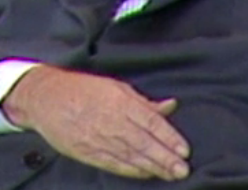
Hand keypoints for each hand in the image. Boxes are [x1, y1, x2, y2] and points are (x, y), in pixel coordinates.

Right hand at [2, 65, 190, 180]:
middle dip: (165, 158)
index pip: (152, 123)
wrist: (47, 99)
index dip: (169, 138)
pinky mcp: (87, 152)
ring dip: (153, 168)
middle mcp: (112, 123)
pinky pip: (113, 164)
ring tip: (171, 175)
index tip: (185, 150)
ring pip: (131, 157)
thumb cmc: (85, 89)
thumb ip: (145, 102)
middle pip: (144, 143)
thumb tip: (171, 106)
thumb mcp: (118, 88)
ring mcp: (99, 140)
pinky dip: (132, 171)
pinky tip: (147, 174)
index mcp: (122, 104)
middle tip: (182, 169)